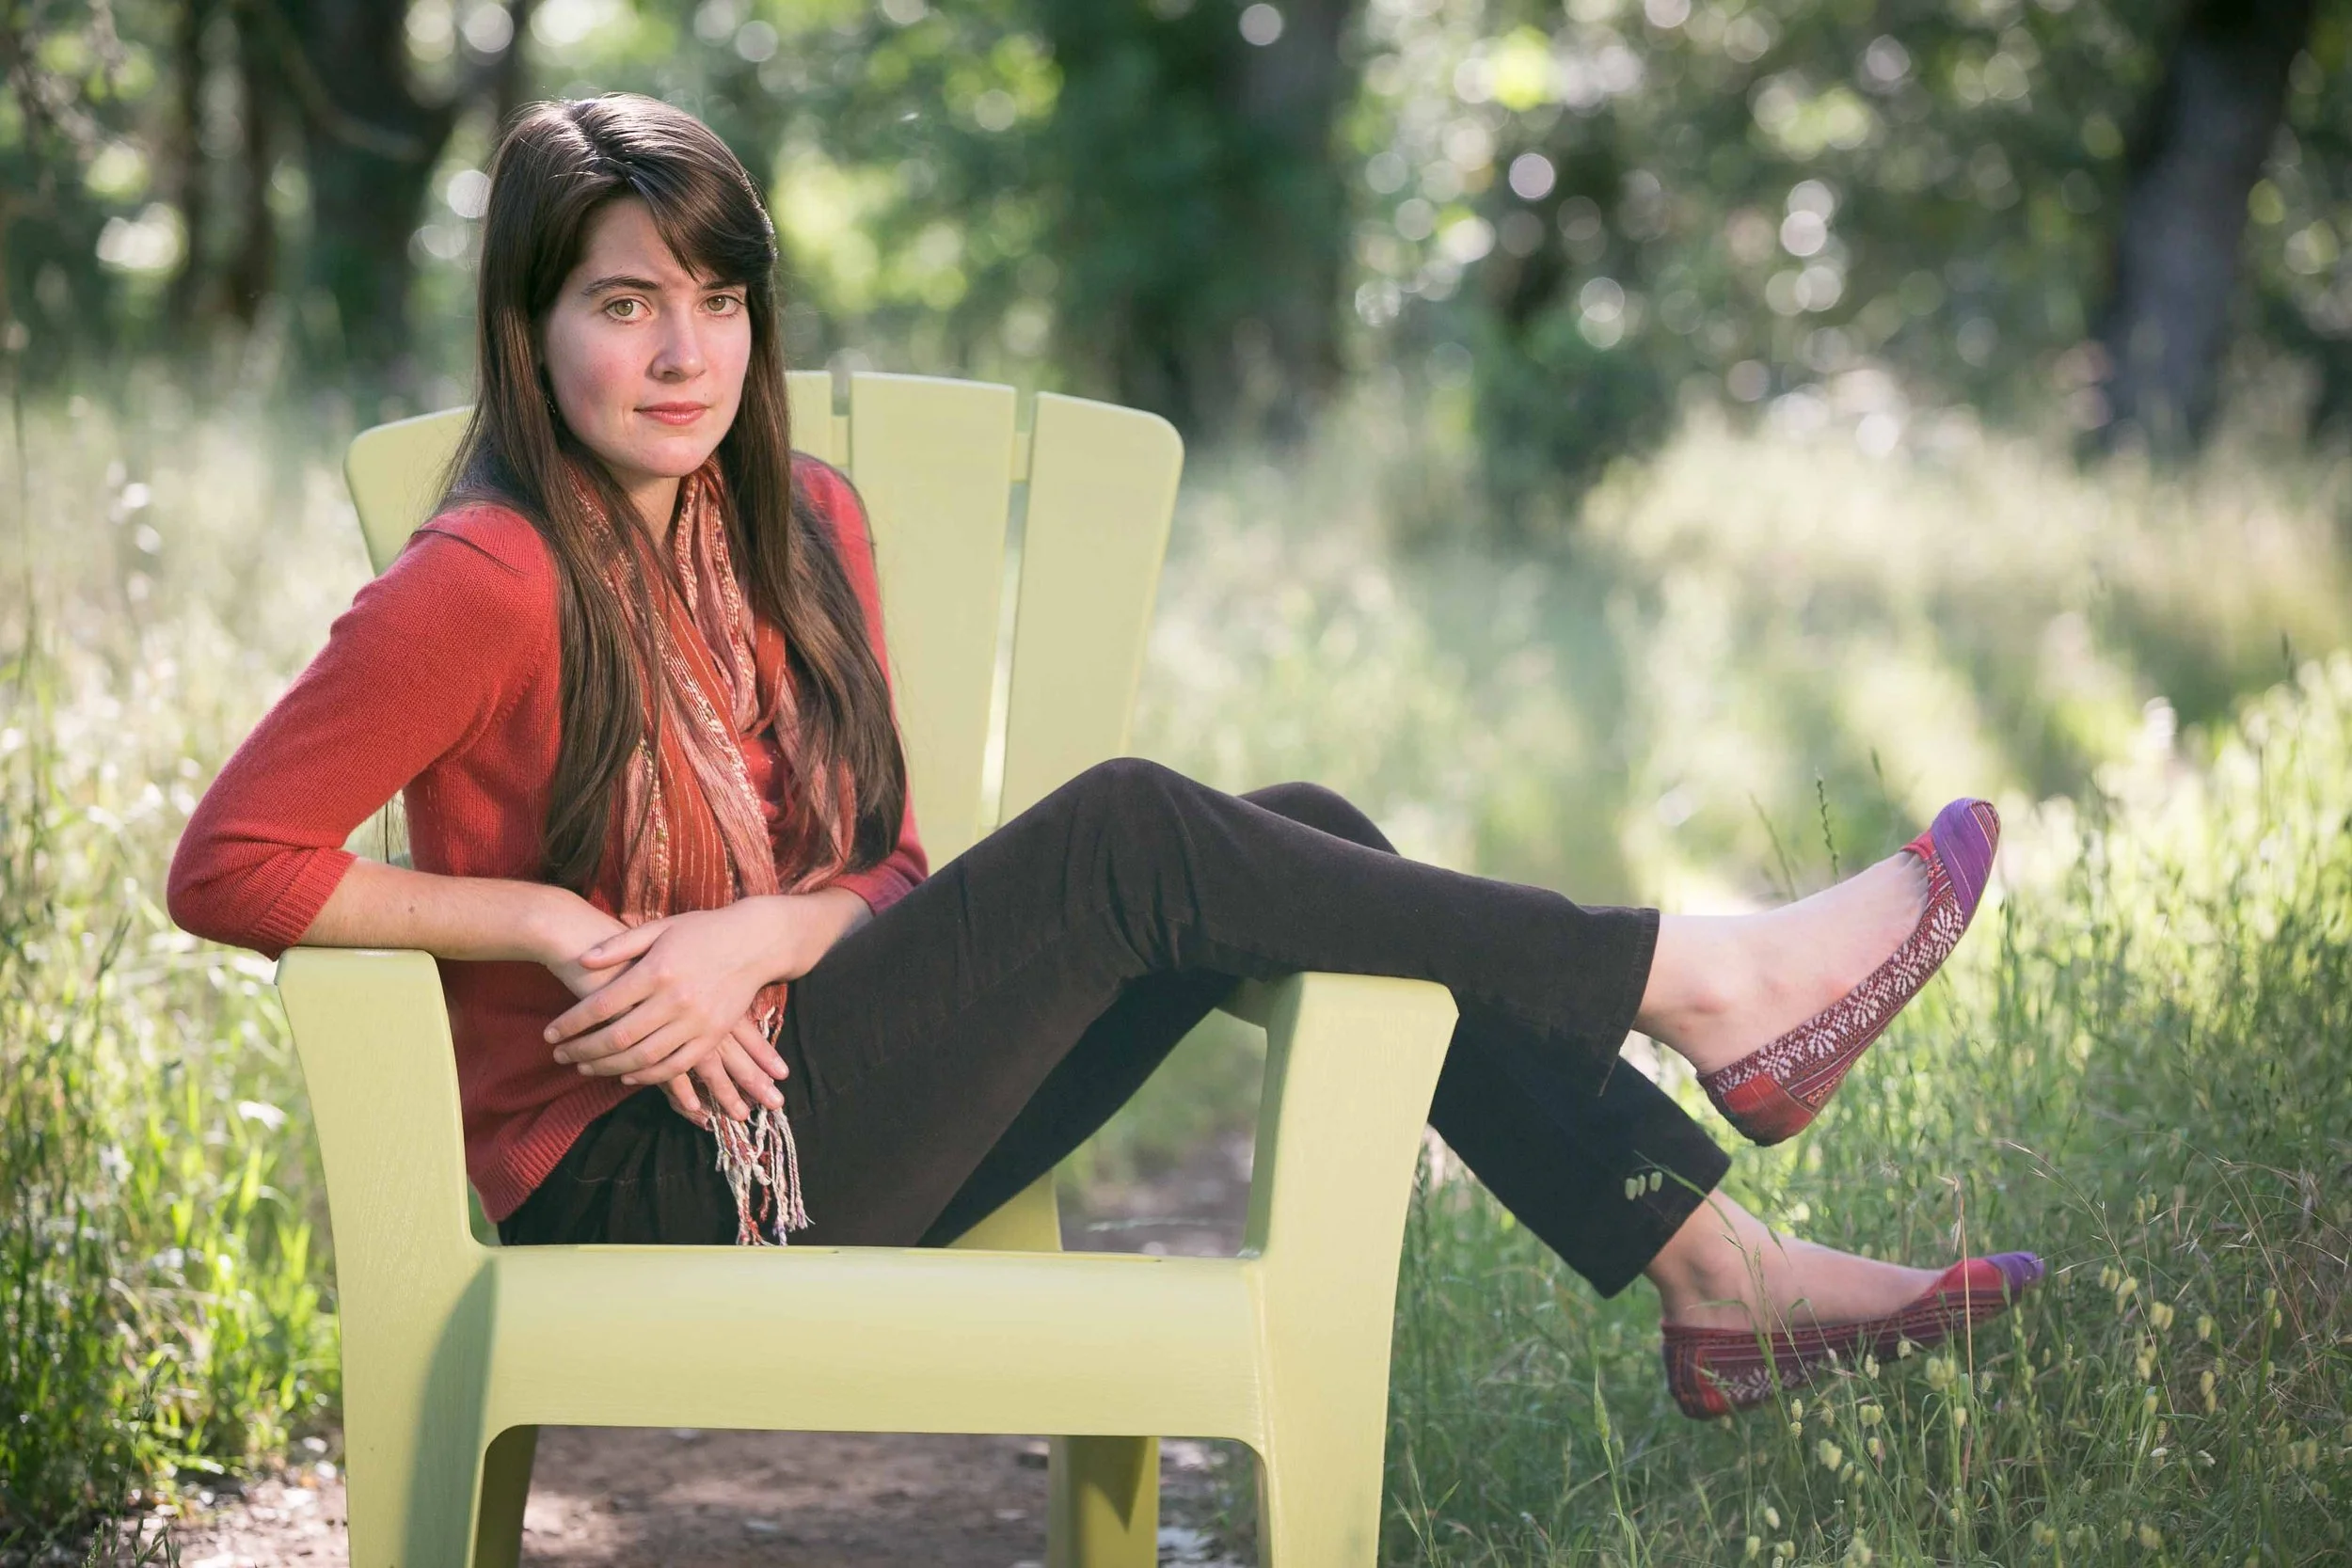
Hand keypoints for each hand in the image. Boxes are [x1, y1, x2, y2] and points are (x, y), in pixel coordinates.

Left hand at [543, 898, 817, 1112]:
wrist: (756, 941)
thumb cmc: (703, 930)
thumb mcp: (660, 927)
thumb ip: (620, 945)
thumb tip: (583, 959)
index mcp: (658, 970)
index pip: (603, 1004)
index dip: (572, 1023)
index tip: (550, 1034)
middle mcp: (676, 999)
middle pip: (618, 1037)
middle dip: (583, 1050)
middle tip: (560, 1055)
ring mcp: (697, 1021)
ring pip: (644, 1057)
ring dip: (609, 1067)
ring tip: (584, 1068)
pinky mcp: (713, 1035)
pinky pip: (676, 1066)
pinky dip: (648, 1076)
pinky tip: (626, 1076)